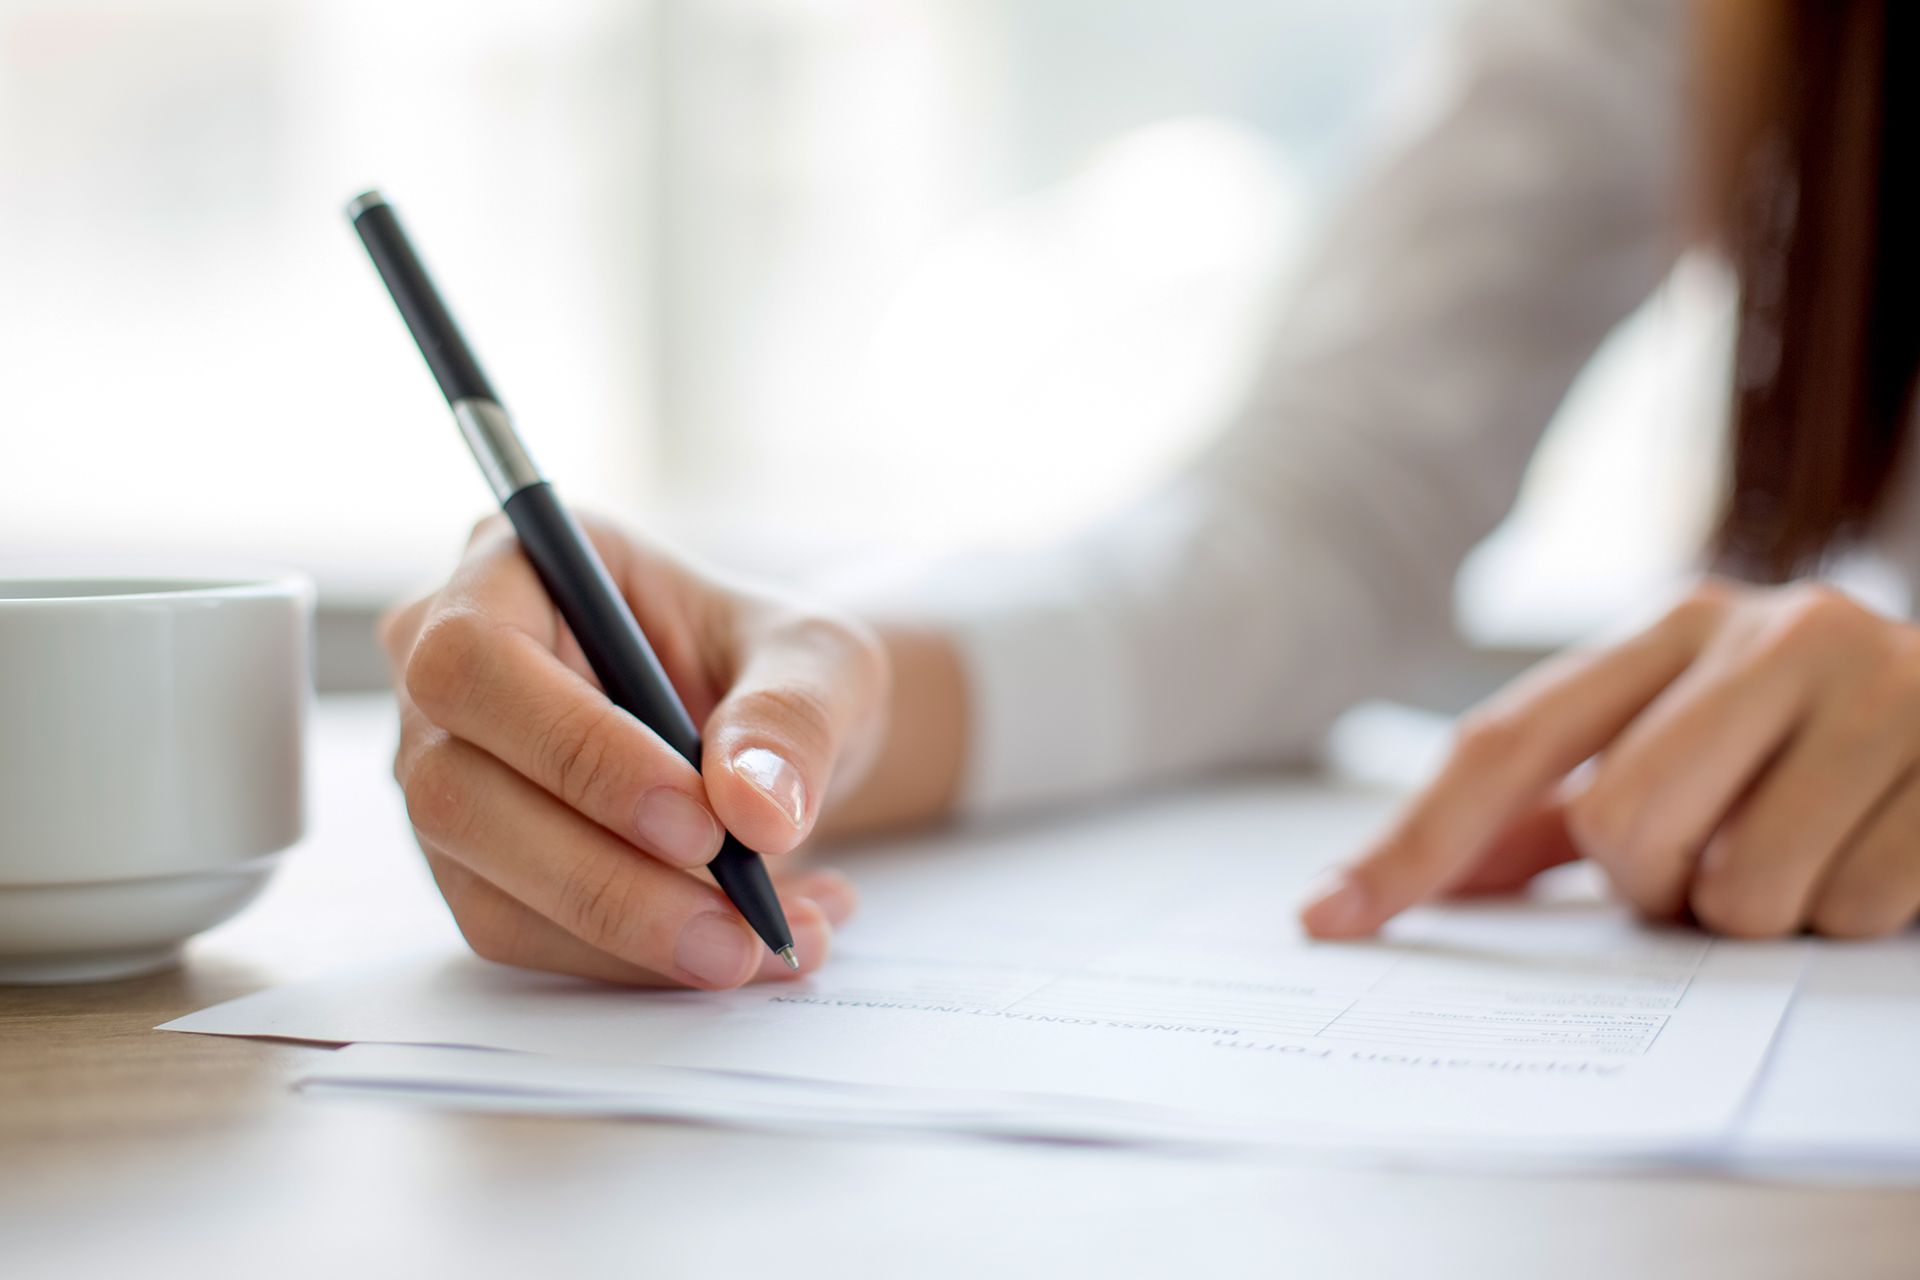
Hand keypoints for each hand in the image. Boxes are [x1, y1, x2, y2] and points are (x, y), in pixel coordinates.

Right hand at [380, 514, 886, 987]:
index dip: (575, 749)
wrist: (774, 742)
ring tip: (766, 943)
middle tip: (737, 926)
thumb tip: (756, 810)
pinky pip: (525, 939)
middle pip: (456, 791)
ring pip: (485, 887)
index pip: (477, 658)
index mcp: (512, 567)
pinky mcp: (472, 867)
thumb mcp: (821, 659)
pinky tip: (743, 948)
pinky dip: (637, 964)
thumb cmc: (774, 667)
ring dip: (631, 940)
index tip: (699, 822)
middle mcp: (443, 671)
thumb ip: (793, 715)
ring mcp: (444, 774)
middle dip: (604, 877)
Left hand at [1302, 579, 1919, 939]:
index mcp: (1674, 624)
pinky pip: (1852, 907)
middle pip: (1620, 826)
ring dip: (1756, 913)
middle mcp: (1770, 629)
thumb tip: (1398, 885)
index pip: (1507, 743)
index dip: (1416, 840)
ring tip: (1805, 852)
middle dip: (1656, 887)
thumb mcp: (1685, 745)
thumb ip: (1551, 811)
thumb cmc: (1813, 744)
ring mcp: (1878, 685)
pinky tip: (1878, 853)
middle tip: (1710, 869)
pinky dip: (1851, 916)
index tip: (1331, 918)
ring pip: (1739, 888)